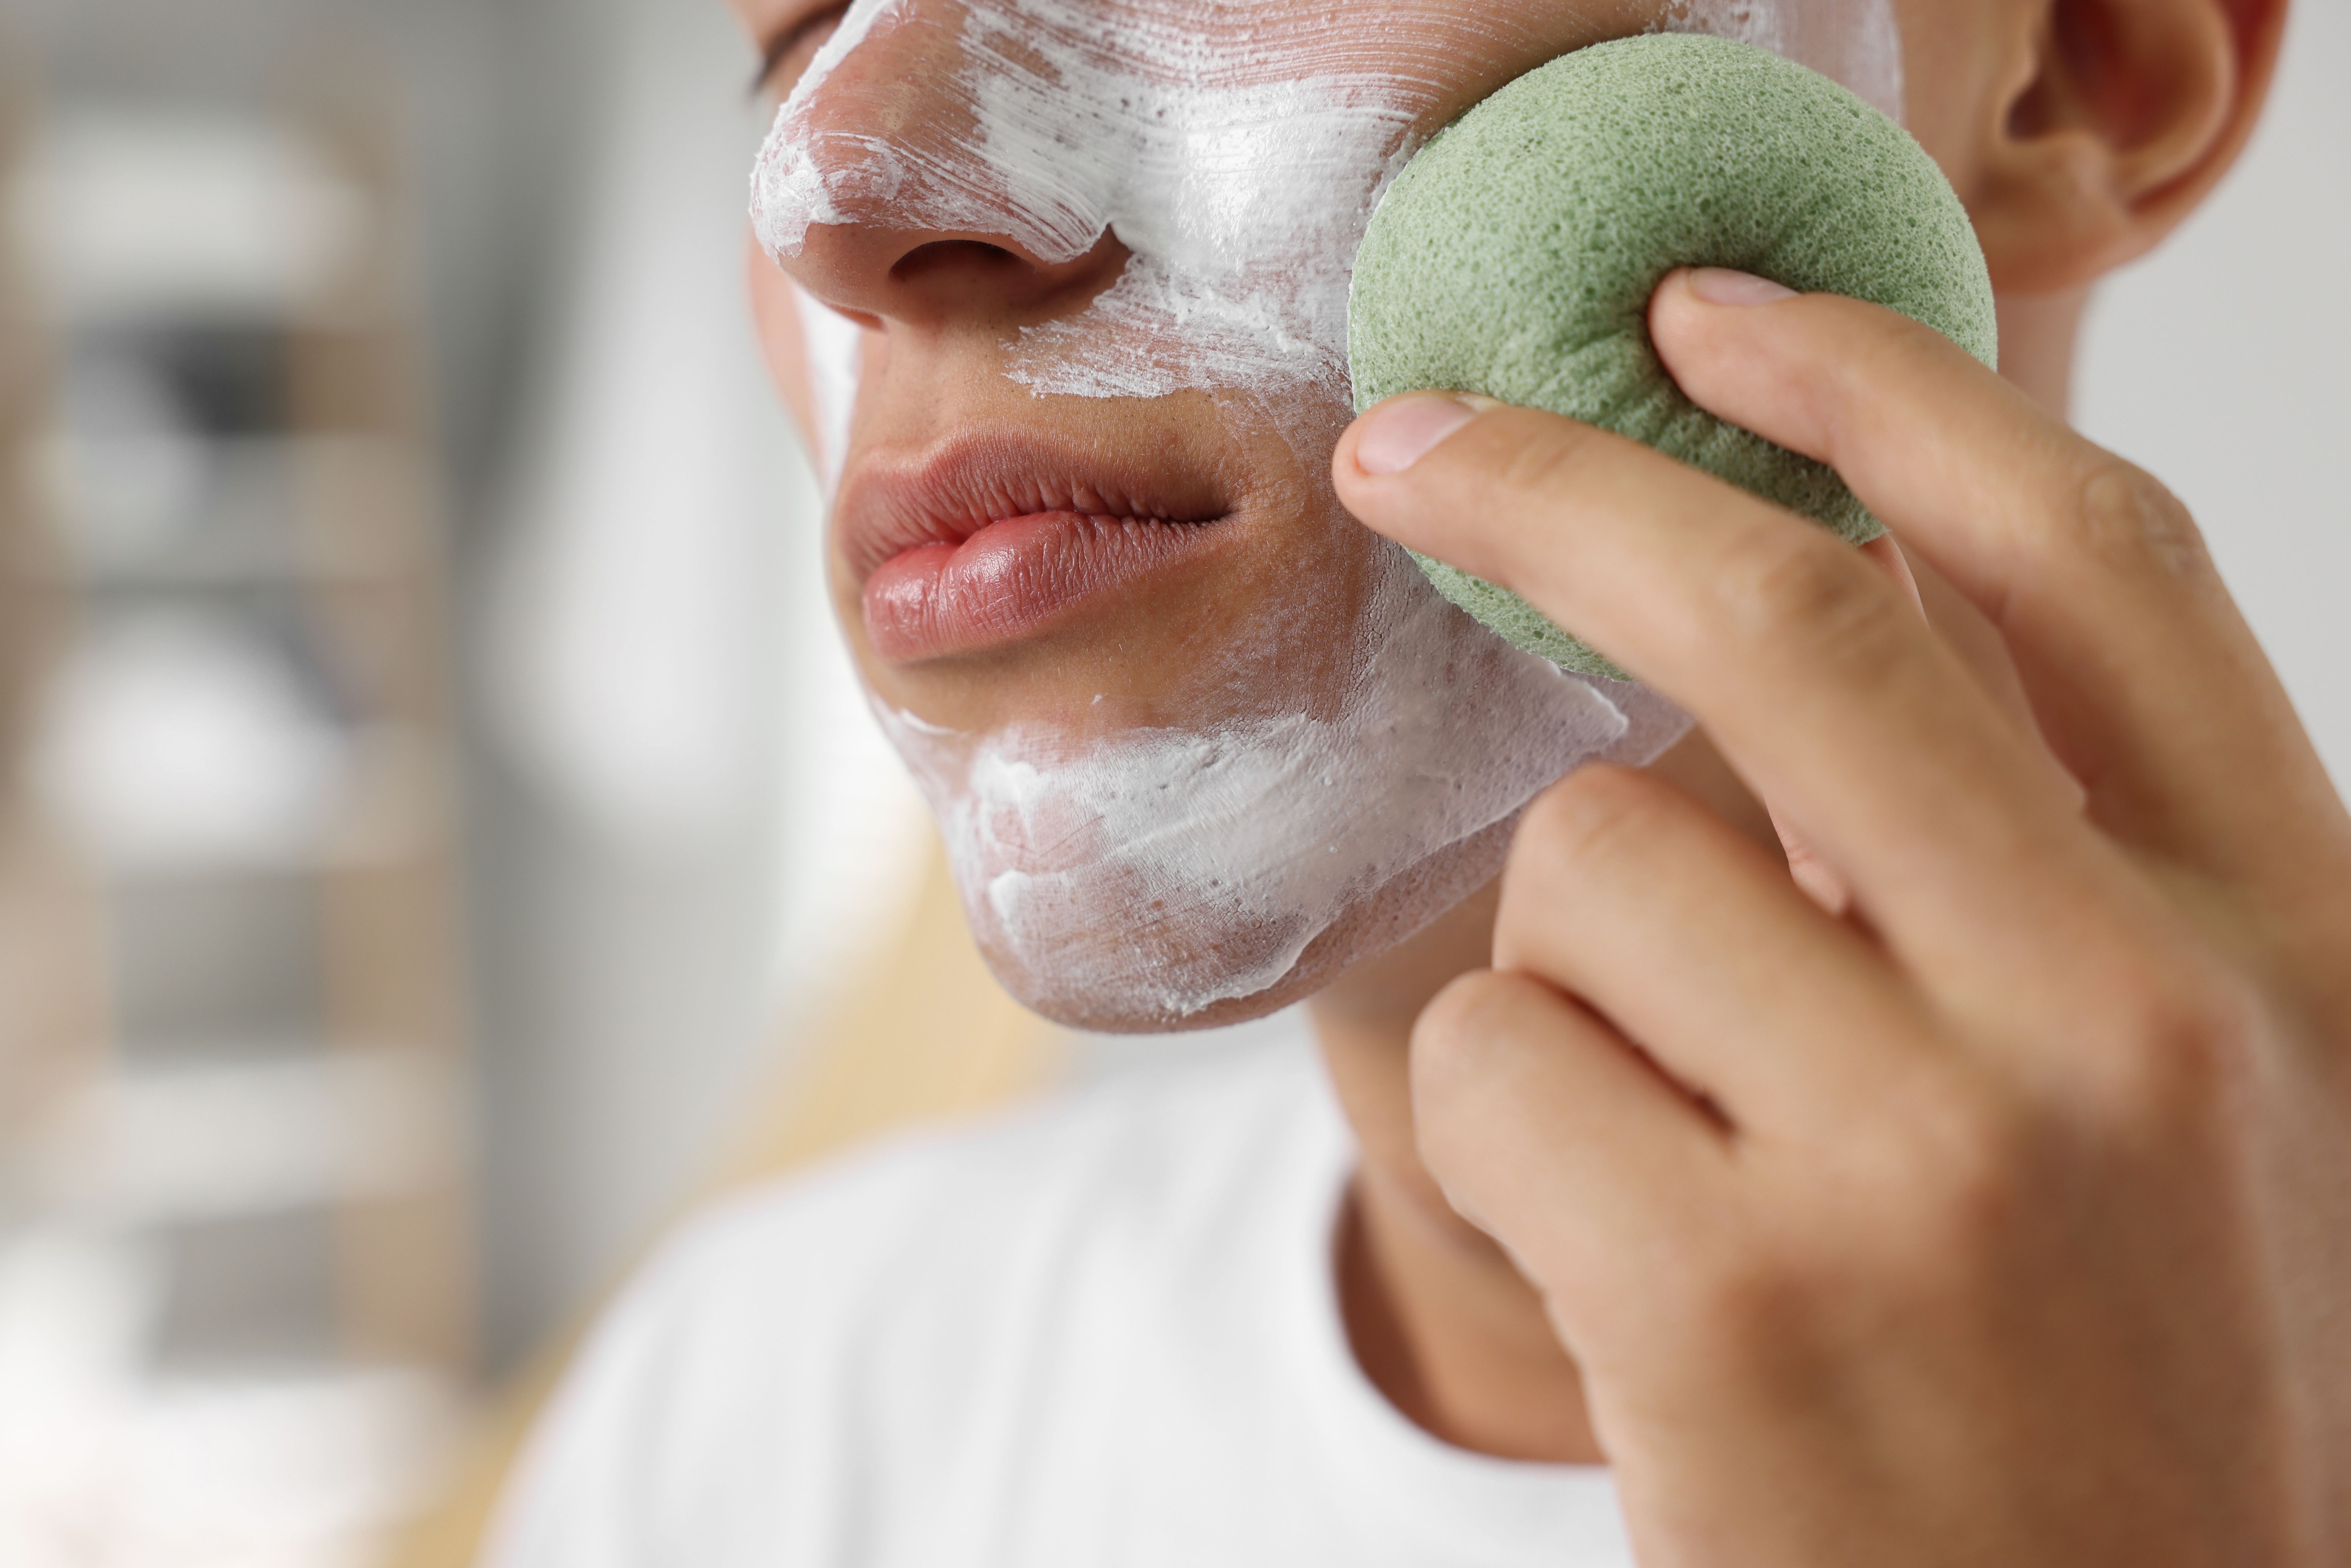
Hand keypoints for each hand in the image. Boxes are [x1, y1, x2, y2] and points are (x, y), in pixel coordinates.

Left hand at [1330, 267, 2350, 1567]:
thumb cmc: (2095, 1378)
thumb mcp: (2173, 1093)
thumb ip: (2028, 863)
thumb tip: (1780, 629)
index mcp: (2276, 940)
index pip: (2085, 557)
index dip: (1882, 388)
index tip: (1713, 312)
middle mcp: (2134, 1018)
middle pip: (1792, 622)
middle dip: (1559, 486)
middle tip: (1408, 446)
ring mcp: (1935, 1160)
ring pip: (1592, 867)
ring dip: (1571, 971)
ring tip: (1679, 1144)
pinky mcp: (1730, 1292)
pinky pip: (1502, 1055)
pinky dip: (1515, 1129)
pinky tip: (1629, 1262)